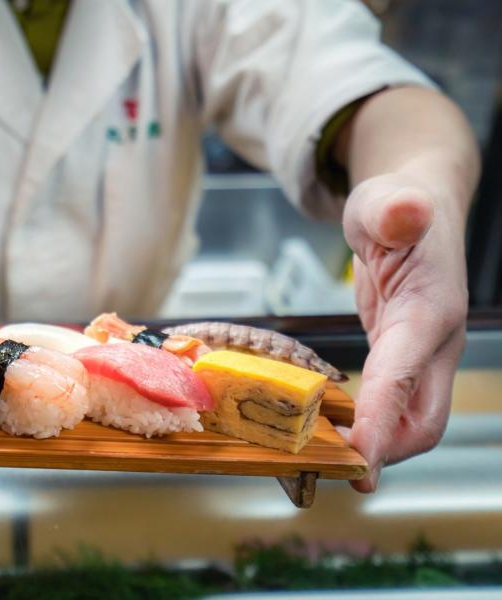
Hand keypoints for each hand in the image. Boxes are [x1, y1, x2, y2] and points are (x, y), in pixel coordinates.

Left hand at [341, 174, 466, 491]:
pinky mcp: (400, 357)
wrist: (412, 208)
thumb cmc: (397, 207)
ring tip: (322, 460)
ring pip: (408, 419)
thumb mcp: (387, 200)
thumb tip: (406, 211)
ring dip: (374, 444)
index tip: (360, 459)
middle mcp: (433, 343)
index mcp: (431, 312)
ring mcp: (420, 355)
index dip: (382, 420)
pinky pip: (387, 403)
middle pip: (423, 420)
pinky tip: (326, 430)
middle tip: (333, 471)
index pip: (406, 377)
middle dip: (385, 451)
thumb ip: (395, 210)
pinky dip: (363, 423)